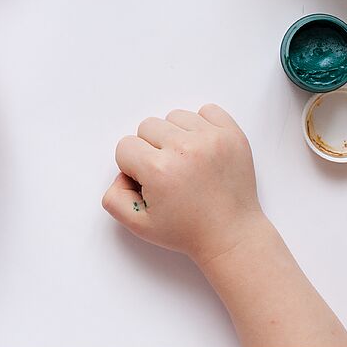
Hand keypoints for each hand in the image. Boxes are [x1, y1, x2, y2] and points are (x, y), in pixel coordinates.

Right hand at [102, 104, 264, 264]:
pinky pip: (207, 110)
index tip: (150, 183)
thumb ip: (114, 198)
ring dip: (175, 136)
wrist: (232, 235)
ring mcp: (211, 138)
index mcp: (159, 170)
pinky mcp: (232, 134)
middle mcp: (184, 148)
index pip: (125, 145)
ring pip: (174, 116)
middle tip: (168, 173)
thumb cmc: (187, 231)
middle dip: (151, 149)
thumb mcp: (138, 225)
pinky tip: (203, 150)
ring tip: (186, 162)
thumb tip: (122, 172)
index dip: (133, 166)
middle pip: (147, 126)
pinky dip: (201, 126)